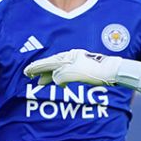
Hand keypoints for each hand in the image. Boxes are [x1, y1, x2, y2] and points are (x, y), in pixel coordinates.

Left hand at [24, 49, 140, 90]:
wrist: (113, 70)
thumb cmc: (104, 70)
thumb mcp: (89, 66)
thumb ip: (79, 69)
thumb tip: (70, 78)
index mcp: (74, 54)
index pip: (55, 59)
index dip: (44, 64)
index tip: (36, 69)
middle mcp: (70, 57)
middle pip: (49, 62)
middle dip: (37, 68)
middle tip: (26, 73)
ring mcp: (71, 64)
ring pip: (51, 69)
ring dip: (43, 77)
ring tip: (35, 82)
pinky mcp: (72, 71)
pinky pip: (59, 78)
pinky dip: (57, 82)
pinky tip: (58, 86)